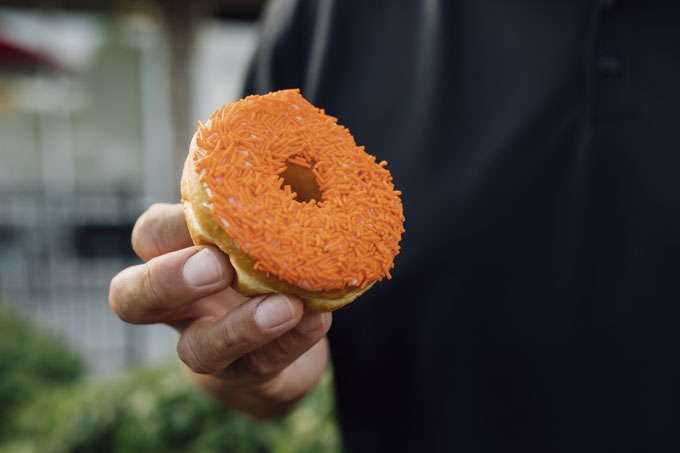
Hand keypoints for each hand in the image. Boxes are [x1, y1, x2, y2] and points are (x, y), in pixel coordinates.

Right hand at [108, 203, 331, 417]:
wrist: (280, 342)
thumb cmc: (261, 266)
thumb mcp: (251, 233)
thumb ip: (257, 209)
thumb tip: (284, 154)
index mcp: (174, 258)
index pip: (149, 237)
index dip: (169, 227)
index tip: (213, 209)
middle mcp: (176, 307)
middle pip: (131, 300)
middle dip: (166, 282)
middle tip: (215, 266)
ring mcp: (207, 346)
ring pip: (199, 350)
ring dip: (241, 327)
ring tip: (285, 306)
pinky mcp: (246, 376)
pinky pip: (262, 365)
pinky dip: (293, 342)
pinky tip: (317, 320)